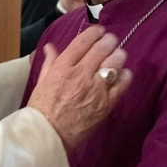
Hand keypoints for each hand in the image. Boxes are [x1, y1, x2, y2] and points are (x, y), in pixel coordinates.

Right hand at [27, 26, 131, 150]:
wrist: (49, 135)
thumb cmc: (42, 108)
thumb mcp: (42, 81)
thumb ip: (51, 62)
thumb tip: (51, 47)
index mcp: (63, 66)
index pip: (83, 41)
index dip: (94, 32)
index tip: (99, 31)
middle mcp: (81, 73)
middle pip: (102, 48)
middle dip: (109, 41)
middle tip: (111, 41)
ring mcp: (96, 88)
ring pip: (115, 62)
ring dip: (118, 55)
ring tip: (118, 55)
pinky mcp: (106, 103)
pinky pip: (122, 83)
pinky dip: (124, 75)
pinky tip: (122, 74)